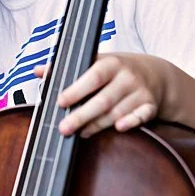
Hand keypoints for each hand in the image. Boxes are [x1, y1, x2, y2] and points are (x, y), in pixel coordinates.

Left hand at [53, 50, 167, 137]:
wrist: (155, 74)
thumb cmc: (116, 71)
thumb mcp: (96, 62)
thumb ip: (67, 69)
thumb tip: (38, 70)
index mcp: (111, 64)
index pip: (93, 76)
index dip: (77, 90)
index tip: (60, 102)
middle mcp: (127, 77)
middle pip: (103, 100)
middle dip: (82, 116)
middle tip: (63, 128)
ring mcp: (140, 92)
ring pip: (115, 113)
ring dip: (96, 125)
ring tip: (80, 133)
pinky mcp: (150, 106)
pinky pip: (142, 116)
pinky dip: (132, 122)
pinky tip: (119, 127)